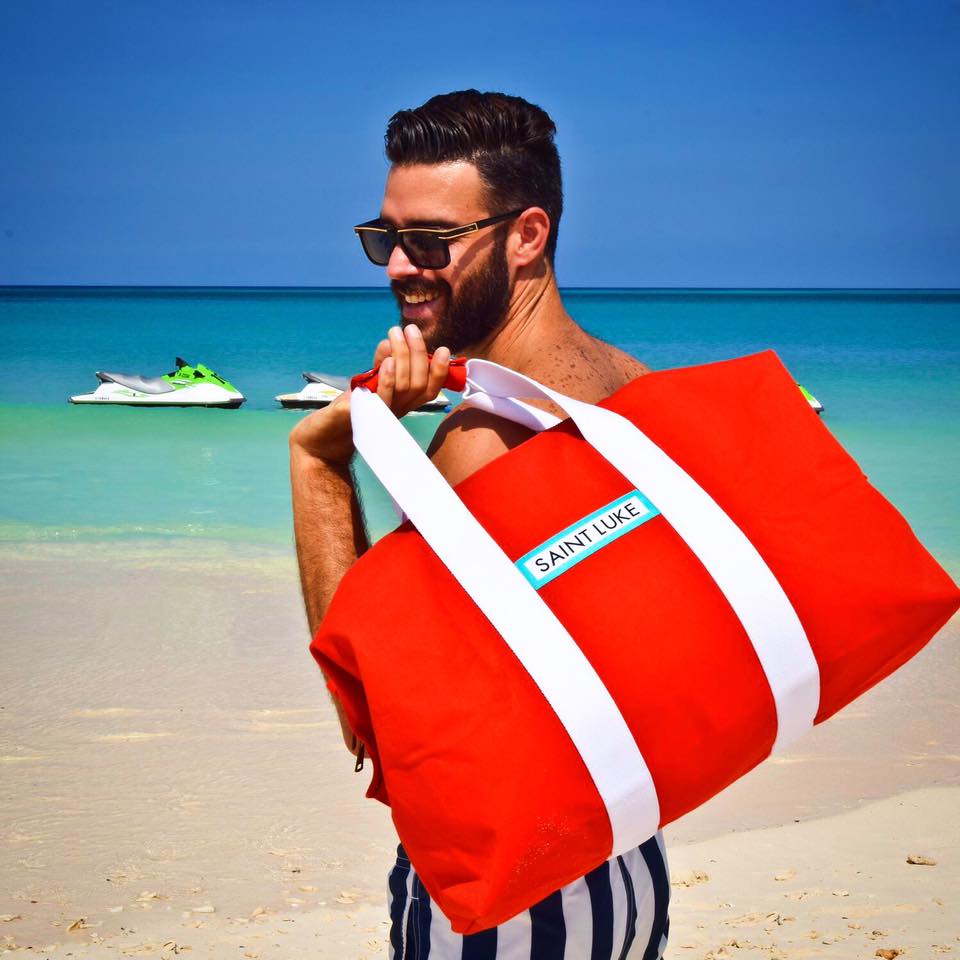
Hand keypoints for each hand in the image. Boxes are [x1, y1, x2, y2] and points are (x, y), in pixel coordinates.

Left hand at [289, 325, 450, 465]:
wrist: (321, 443)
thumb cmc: (345, 412)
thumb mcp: (367, 384)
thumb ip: (381, 365)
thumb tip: (391, 342)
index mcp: (401, 403)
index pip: (428, 389)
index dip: (440, 371)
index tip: (445, 350)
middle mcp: (395, 410)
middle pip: (418, 383)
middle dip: (418, 353)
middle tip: (410, 329)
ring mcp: (380, 415)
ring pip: (403, 386)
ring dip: (402, 357)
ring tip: (395, 334)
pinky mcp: (361, 418)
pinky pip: (381, 400)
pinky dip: (387, 380)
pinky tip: (387, 361)